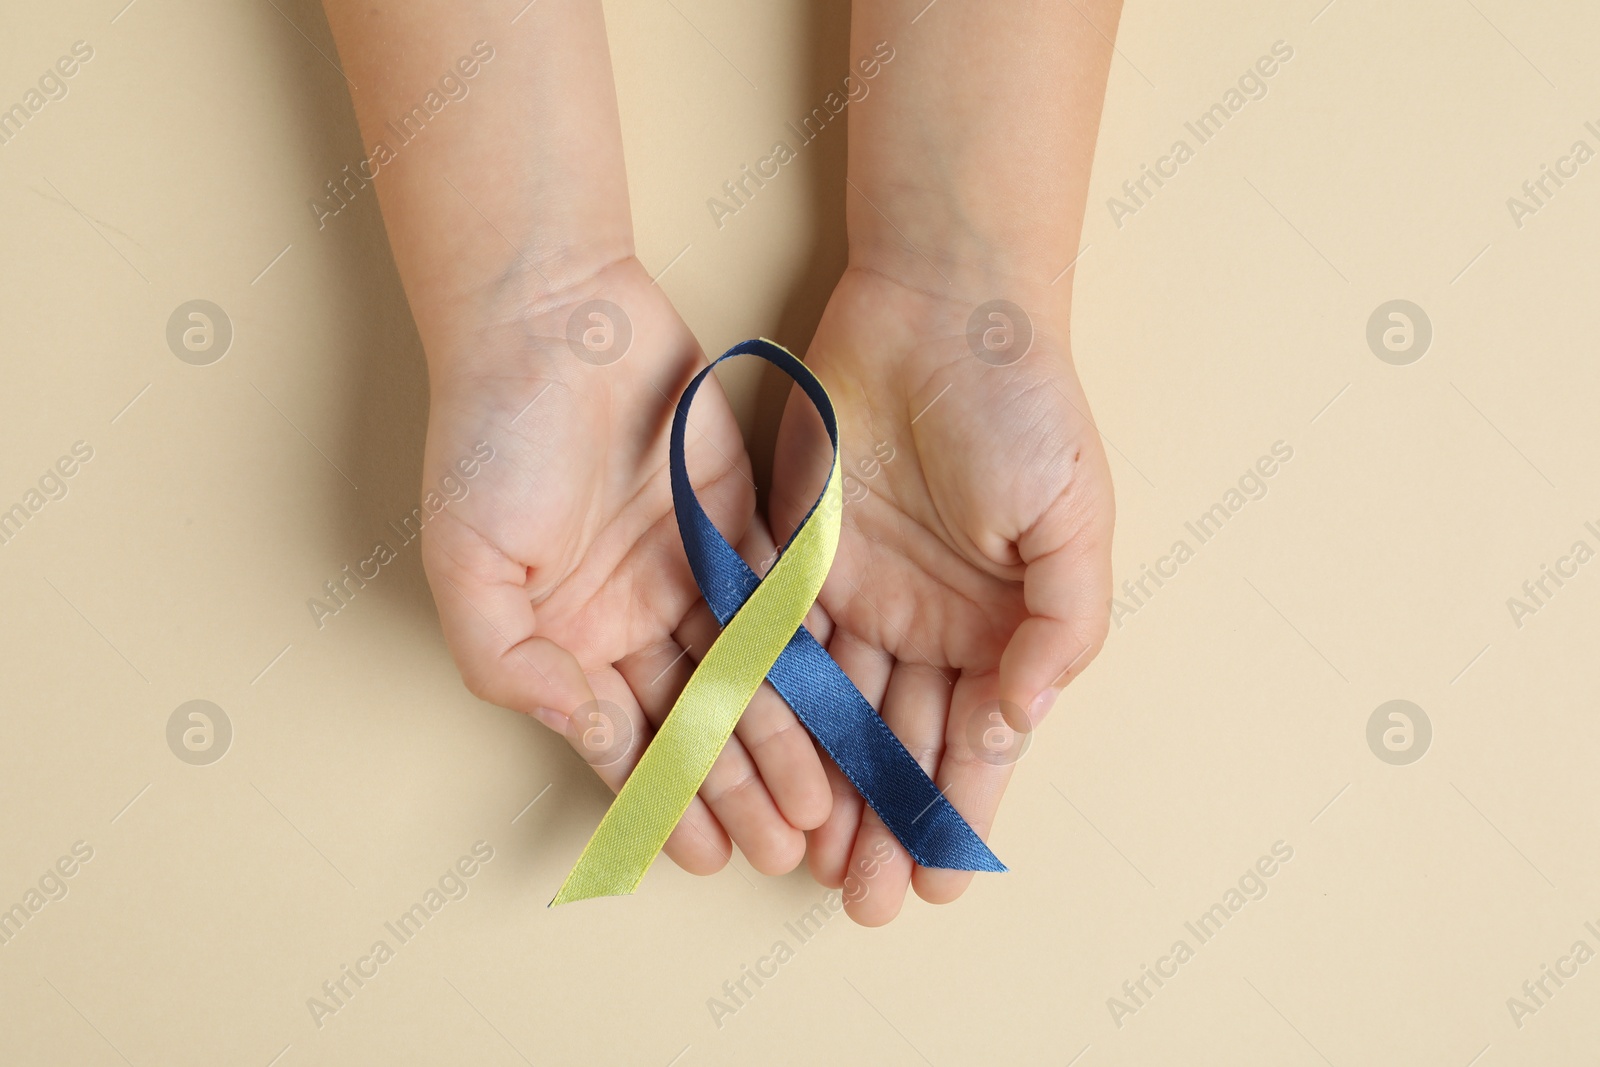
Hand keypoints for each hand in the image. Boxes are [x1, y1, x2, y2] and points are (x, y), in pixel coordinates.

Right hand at [420, 259, 830, 877]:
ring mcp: (691, 575)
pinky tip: (842, 710)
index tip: (706, 856)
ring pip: (748, 677)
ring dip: (783, 742)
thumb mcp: (468, 562)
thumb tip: (576, 726)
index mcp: (565, 638)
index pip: (623, 740)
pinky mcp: (743, 527)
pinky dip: (810, 661)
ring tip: (824, 806)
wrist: (553, 320)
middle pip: (696, 721)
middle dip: (740, 789)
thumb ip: (509, 659)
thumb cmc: (491, 437)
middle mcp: (632, 619)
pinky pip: (783, 607)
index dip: (665, 800)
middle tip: (789, 850)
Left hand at [769, 268, 1113, 923]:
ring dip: (825, 788)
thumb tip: (1022, 720)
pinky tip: (761, 766)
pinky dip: (770, 709)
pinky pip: (778, 646)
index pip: (978, 741)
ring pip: (834, 713)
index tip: (936, 880)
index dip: (959, 810)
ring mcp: (857, 595)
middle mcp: (927, 624)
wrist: (941, 310)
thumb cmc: (1024, 409)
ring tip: (808, 862)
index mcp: (999, 627)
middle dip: (885, 822)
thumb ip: (1062, 627)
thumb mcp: (1075, 521)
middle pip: (900, 743)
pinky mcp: (792, 558)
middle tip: (863, 900)